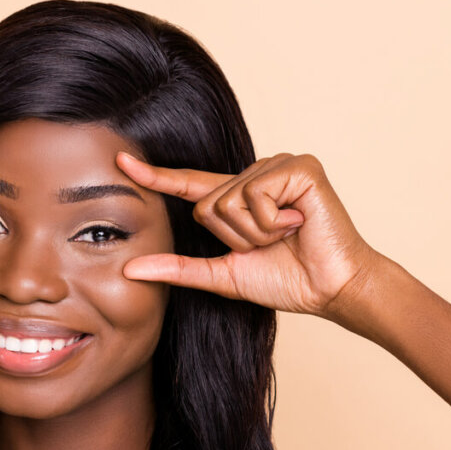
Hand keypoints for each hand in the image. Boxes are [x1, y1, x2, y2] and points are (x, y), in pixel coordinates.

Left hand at [117, 151, 380, 317]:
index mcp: (237, 198)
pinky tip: (297, 222)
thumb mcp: (223, 275)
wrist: (330, 288)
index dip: (155, 176)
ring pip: (228, 201)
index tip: (120, 161)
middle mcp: (253, 176)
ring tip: (286, 233)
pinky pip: (256, 194)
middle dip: (234, 236)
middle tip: (270, 243)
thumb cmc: (286, 280)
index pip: (187, 184)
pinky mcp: (298, 166)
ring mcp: (276, 166)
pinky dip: (272, 221)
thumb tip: (130, 269)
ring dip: (255, 232)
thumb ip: (178, 269)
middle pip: (206, 205)